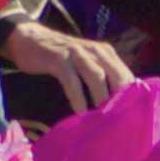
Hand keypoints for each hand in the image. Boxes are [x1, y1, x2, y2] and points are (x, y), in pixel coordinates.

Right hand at [4, 18, 128, 109]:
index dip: (131, 95)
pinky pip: (72, 81)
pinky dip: (78, 97)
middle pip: (116, 75)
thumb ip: (100, 75)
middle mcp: (95, 50)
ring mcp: (77, 53)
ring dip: (102, 98)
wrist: (28, 38)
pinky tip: (79, 112)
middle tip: (120, 121)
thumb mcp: (85, 61)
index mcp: (105, 52)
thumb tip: (116, 104)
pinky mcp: (59, 59)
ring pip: (97, 76)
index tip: (131, 116)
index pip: (126, 74)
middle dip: (120, 98)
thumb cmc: (60, 56)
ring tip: (103, 120)